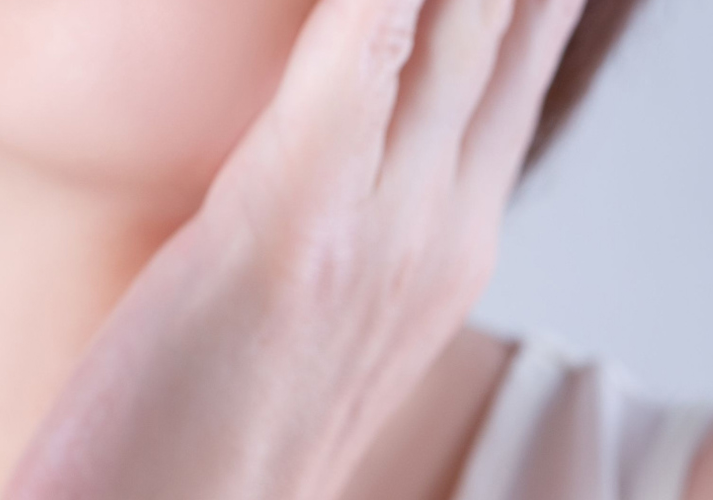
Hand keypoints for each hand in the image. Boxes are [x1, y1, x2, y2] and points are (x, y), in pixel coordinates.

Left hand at [6, 0, 583, 497]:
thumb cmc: (208, 438)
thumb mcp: (307, 316)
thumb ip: (334, 218)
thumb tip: (318, 137)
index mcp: (444, 241)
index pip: (503, 58)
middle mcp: (441, 223)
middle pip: (504, 22)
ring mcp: (378, 225)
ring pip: (455, 20)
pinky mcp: (287, 224)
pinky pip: (355, 53)